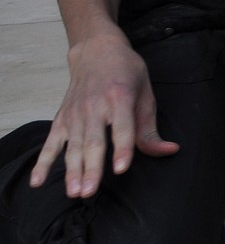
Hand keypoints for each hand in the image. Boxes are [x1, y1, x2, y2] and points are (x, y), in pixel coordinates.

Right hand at [30, 29, 175, 197]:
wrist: (97, 52)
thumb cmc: (126, 74)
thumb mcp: (146, 94)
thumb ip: (150, 128)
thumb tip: (169, 150)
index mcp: (120, 97)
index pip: (122, 128)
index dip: (122, 149)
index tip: (121, 169)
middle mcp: (95, 106)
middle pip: (94, 141)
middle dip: (92, 168)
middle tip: (89, 192)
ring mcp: (75, 113)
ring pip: (73, 146)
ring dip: (72, 170)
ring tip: (74, 192)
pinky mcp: (61, 118)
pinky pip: (51, 144)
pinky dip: (43, 162)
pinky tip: (37, 181)